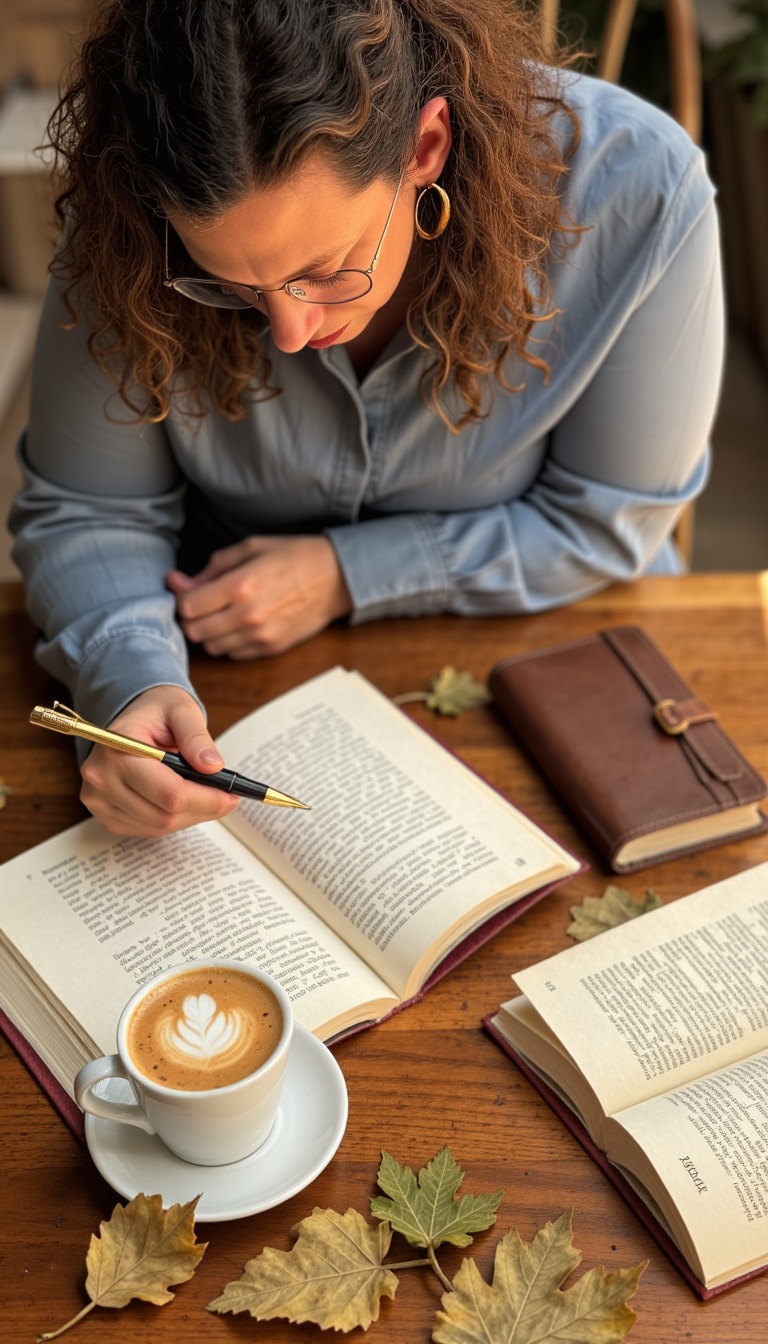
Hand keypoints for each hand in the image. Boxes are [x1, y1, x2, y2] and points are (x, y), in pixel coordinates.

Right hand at [79, 686, 239, 836]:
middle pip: (164, 815)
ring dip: (190, 816)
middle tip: (228, 798)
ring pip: (158, 827)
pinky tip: (184, 801)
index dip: (206, 799)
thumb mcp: (181, 710)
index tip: (232, 795)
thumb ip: (196, 737)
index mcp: (117, 750)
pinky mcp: (106, 816)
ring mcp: (100, 801)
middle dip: (203, 809)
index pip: (168, 793)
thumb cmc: (157, 712)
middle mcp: (101, 780)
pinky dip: (173, 820)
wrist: (132, 719)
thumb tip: (214, 767)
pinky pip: (148, 830)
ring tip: (207, 797)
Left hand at [166, 534, 351, 658]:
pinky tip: (238, 624)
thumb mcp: (250, 548)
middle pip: (194, 630)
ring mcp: (260, 636)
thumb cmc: (294, 556)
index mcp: (240, 585)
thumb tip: (177, 582)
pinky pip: (233, 654)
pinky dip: (228, 642)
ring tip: (220, 613)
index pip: (187, 606)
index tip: (185, 588)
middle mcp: (247, 615)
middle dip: (190, 616)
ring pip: (211, 646)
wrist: (336, 579)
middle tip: (200, 602)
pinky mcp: (271, 648)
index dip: (180, 597)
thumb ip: (211, 568)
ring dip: (208, 631)